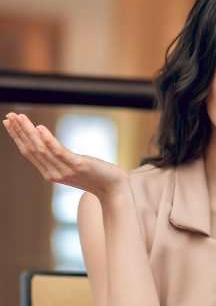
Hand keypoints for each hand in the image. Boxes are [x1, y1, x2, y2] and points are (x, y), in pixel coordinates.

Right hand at [3, 112, 126, 197]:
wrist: (115, 189)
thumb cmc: (97, 176)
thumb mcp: (74, 168)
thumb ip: (61, 160)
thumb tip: (51, 146)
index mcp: (50, 173)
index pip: (29, 152)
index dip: (17, 137)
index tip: (9, 122)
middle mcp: (53, 173)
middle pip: (31, 149)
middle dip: (18, 131)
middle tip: (9, 116)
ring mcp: (64, 170)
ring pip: (41, 149)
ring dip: (28, 132)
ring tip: (20, 117)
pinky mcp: (77, 165)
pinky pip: (59, 152)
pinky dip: (48, 139)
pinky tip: (40, 128)